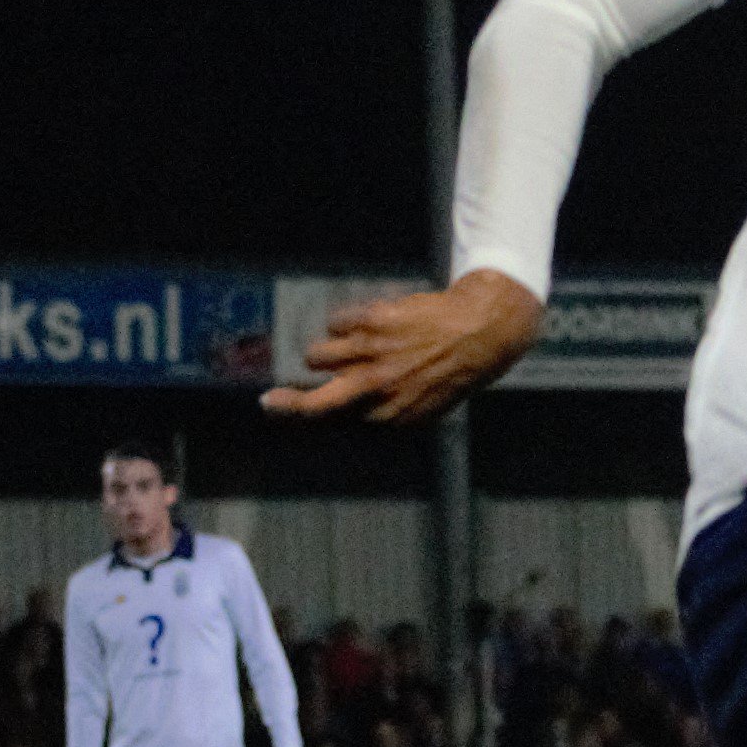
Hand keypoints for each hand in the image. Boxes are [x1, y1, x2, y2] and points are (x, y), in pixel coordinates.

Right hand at [262, 269, 542, 422]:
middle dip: (285, 407)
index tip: (290, 414)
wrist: (479, 331)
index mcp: (388, 416)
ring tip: (349, 347)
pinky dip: (345, 324)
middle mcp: (375, 389)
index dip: (310, 418)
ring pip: (317, 356)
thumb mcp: (426, 408)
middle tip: (268, 403)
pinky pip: (335, 323)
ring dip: (326, 353)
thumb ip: (386, 414)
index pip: (334, 425)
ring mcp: (370, 354)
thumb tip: (348, 420)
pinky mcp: (369, 321)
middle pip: (314, 405)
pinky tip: (372, 323)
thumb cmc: (452, 371)